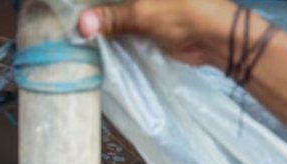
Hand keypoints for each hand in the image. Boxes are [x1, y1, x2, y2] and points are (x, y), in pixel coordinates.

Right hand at [77, 0, 237, 69]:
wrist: (217, 37)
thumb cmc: (185, 13)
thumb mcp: (143, 13)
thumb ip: (110, 17)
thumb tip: (81, 24)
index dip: (92, 0)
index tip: (70, 6)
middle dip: (92, 4)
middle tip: (69, 16)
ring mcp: (146, 2)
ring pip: (115, 4)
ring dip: (98, 13)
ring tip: (76, 24)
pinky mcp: (147, 14)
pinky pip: (121, 16)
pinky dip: (108, 23)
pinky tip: (91, 32)